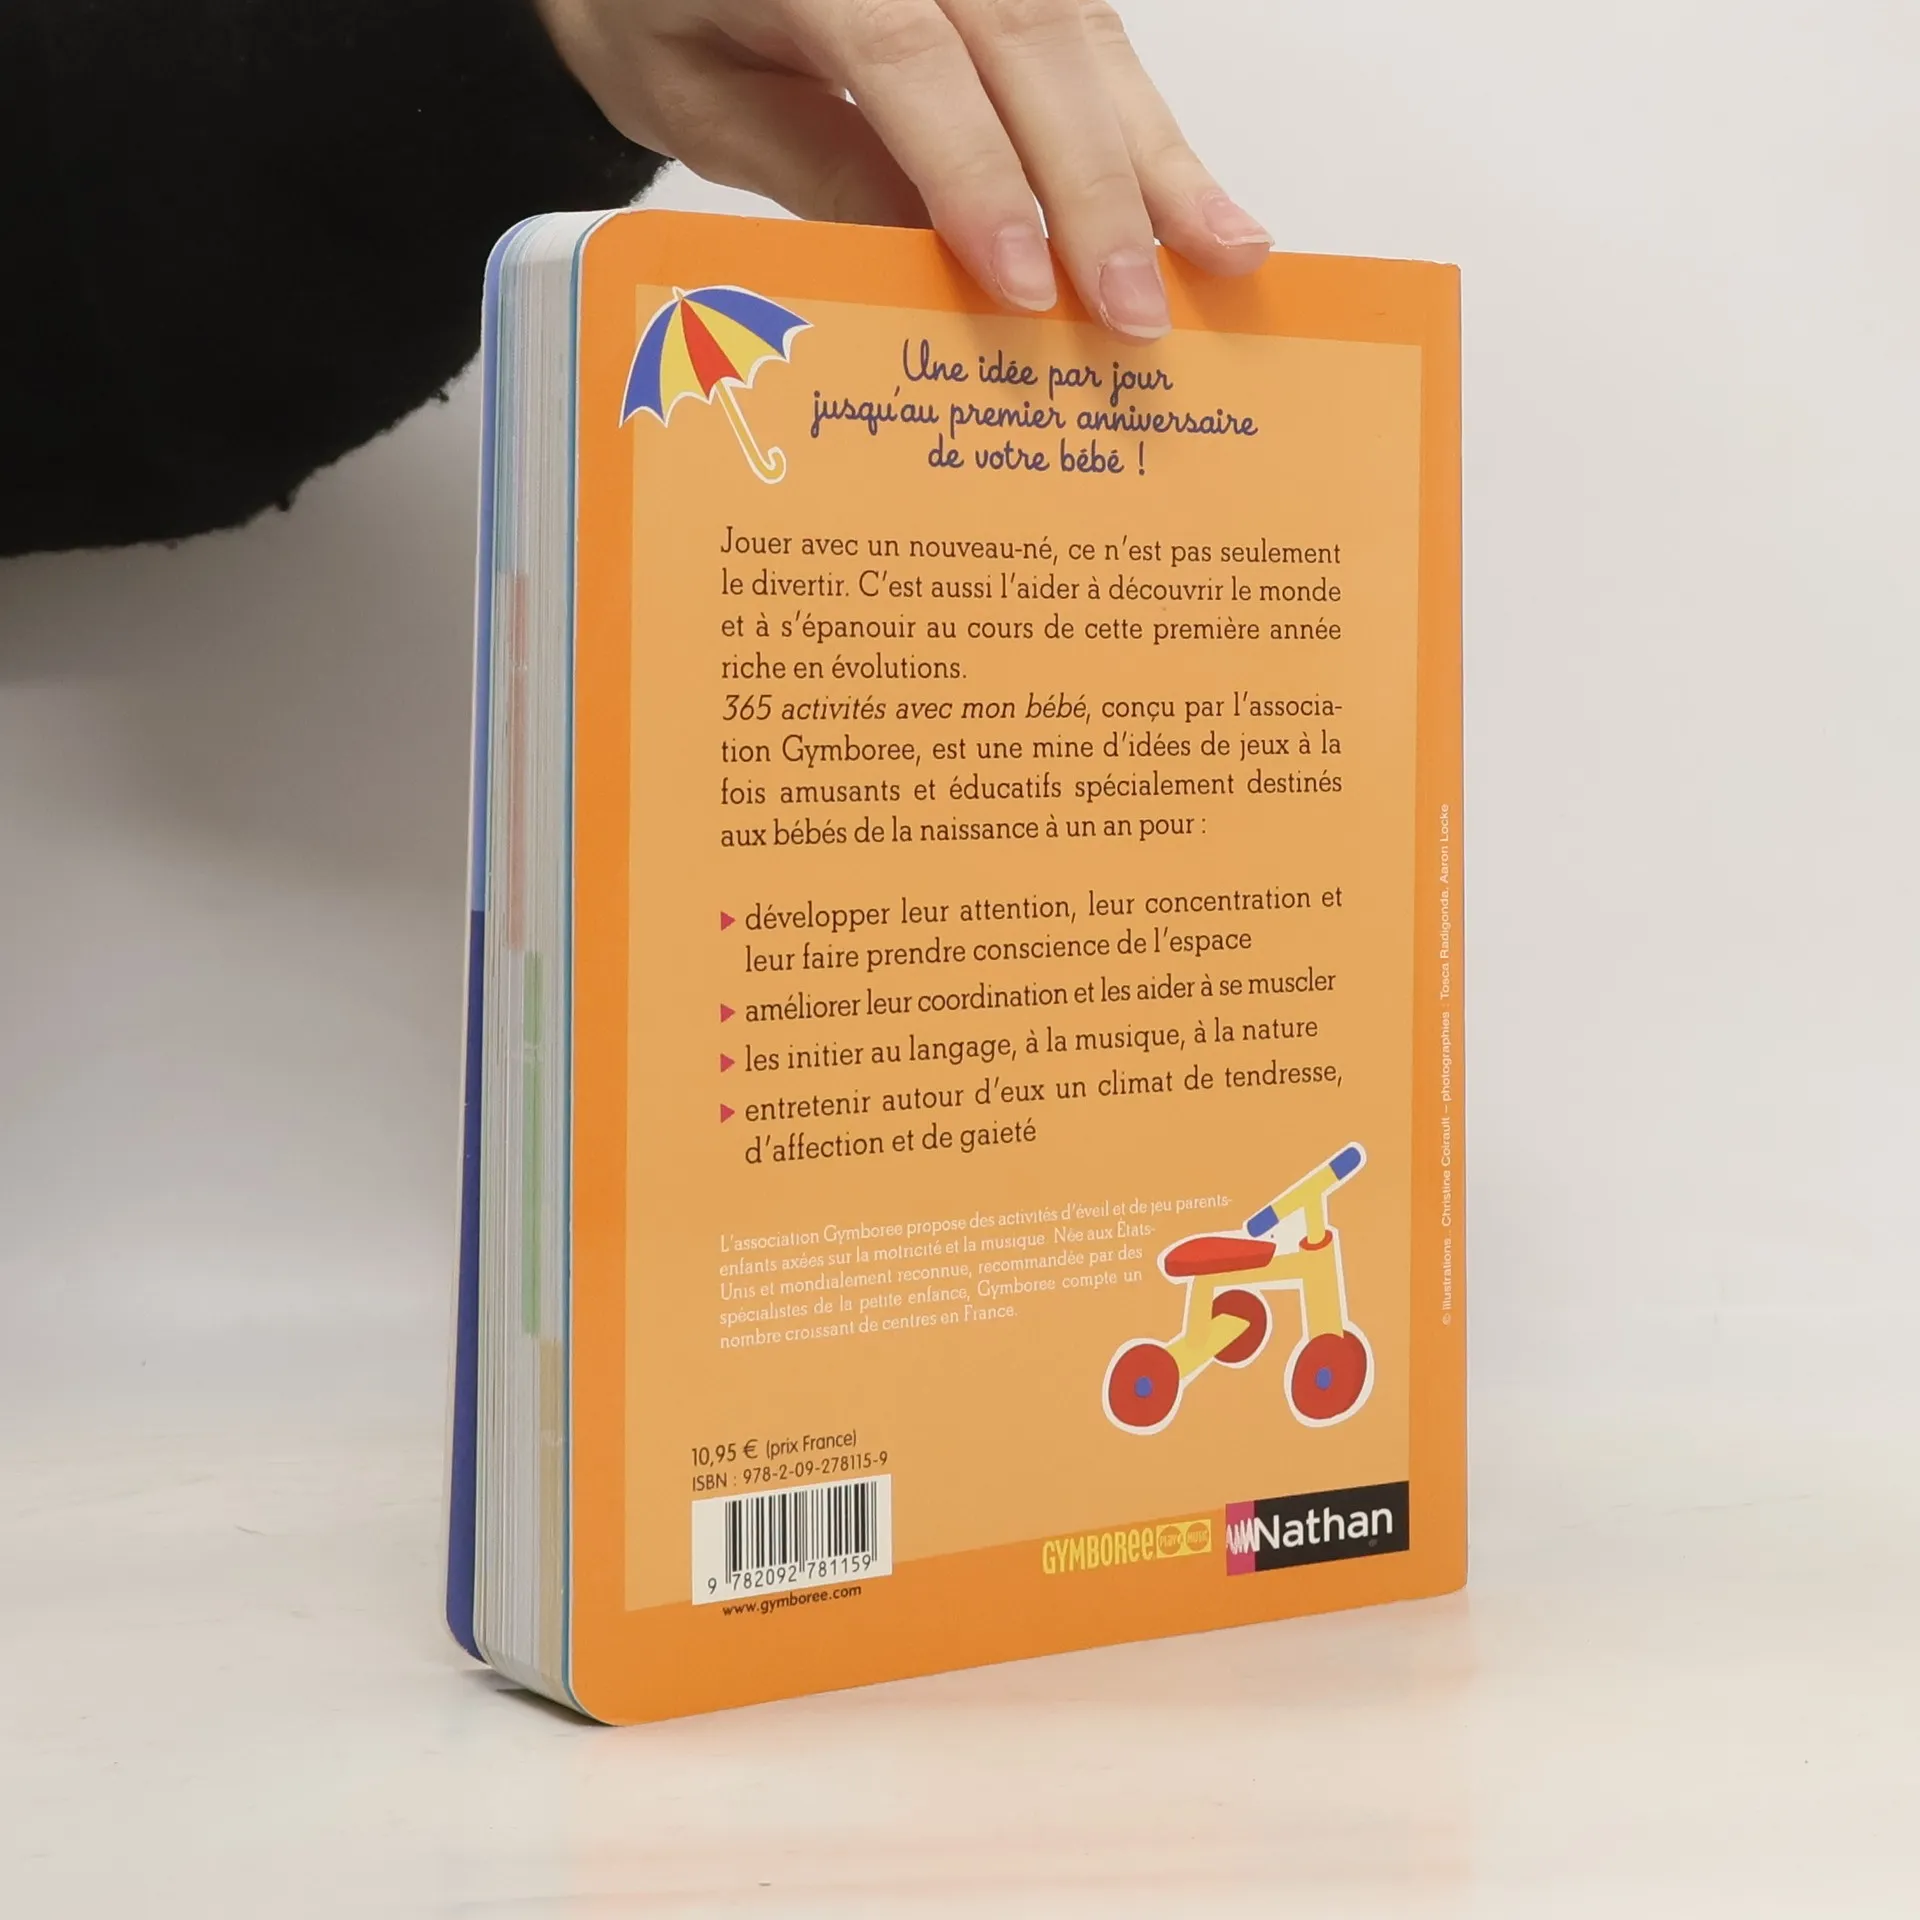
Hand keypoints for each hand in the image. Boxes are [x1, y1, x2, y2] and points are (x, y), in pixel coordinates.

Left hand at [531, 0, 1270, 338]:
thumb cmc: (653, 3)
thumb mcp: (697, 99)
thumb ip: (818, 170)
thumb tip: (943, 276)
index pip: (907, 54)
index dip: (978, 174)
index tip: (1030, 286)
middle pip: (1030, 41)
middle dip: (1097, 187)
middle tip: (1138, 312)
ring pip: (1085, 33)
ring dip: (1159, 157)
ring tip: (1225, 255)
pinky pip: (1094, 35)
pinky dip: (1148, 127)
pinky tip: (1197, 200)